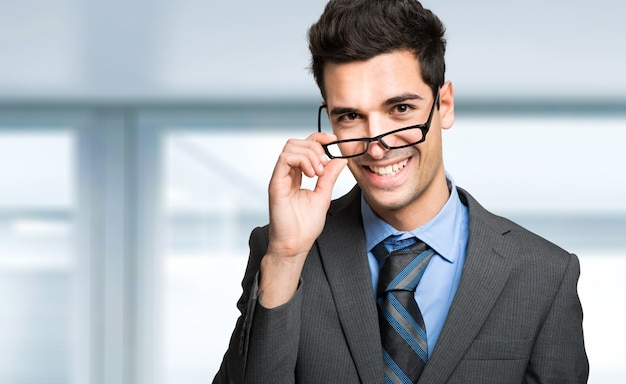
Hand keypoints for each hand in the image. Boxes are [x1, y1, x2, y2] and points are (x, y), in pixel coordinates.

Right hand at [259, 132, 346, 306]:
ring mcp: (280, 177)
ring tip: (319, 172)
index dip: (318, 139)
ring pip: (290, 147)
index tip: (333, 142)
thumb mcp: (324, 195)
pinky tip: (312, 174)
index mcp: (297, 175)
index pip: (304, 146)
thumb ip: (330, 176)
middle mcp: (286, 174)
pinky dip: (301, 161)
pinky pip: (284, 159)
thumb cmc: (305, 226)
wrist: (295, 244)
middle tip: (325, 164)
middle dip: (315, 146)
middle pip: (296, 142)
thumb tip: (340, 159)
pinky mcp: (276, 184)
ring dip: (309, 154)